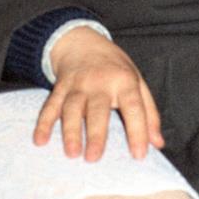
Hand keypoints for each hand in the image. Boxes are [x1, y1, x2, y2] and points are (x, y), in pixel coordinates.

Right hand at [33, 27, 163, 161]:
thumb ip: (149, 112)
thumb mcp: (137, 80)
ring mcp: (77, 84)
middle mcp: (100, 82)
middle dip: (95, 133)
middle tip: (93, 158)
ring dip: (70, 130)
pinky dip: (44, 123)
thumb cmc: (114, 67)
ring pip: (72, 108)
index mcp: (124, 80)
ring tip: (71, 152)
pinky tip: (40, 140)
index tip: (139, 155)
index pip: (133, 106)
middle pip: (98, 109)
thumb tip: (158, 143)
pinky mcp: (60, 87)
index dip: (138, 130)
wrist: (83, 40)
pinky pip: (51, 106)